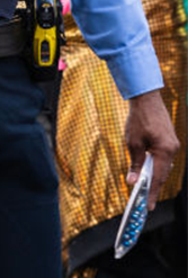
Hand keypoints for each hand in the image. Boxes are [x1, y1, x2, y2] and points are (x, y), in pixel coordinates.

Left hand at [124, 89, 179, 209]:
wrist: (147, 100)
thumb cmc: (138, 120)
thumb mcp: (132, 143)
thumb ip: (135, 164)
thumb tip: (133, 181)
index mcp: (164, 151)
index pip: (158, 178)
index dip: (153, 193)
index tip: (149, 206)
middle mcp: (173, 150)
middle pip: (163, 174)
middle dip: (154, 187)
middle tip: (145, 201)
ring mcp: (174, 145)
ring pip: (164, 167)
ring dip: (155, 176)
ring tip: (145, 189)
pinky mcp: (171, 141)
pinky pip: (164, 159)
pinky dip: (157, 166)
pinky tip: (149, 171)